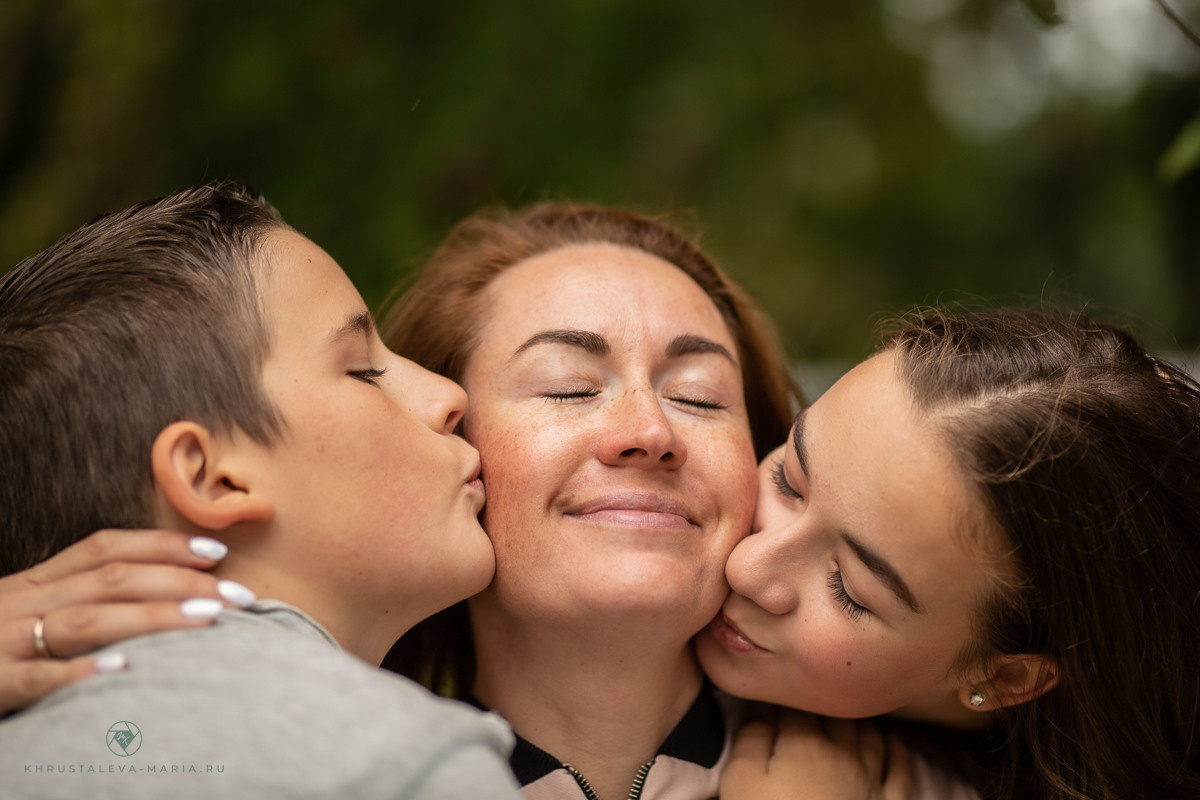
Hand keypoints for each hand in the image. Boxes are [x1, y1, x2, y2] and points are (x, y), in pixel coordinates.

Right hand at [0, 529, 251, 715]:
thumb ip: (80, 606)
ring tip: (205, 621)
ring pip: (85, 619)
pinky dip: (79, 671)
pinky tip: (125, 669)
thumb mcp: (25, 617)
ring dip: (152, 618)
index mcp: (34, 583)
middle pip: (111, 579)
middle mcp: (21, 602)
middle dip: (181, 581)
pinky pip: (36, 677)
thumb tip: (163, 601)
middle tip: (239, 596)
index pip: (106, 549)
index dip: (163, 544)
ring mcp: (2, 640)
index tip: (217, 550)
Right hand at [721, 709, 913, 799]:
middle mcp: (843, 751)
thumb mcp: (741, 782)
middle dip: (822, 702)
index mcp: (804, 742)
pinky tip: (893, 739)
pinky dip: (898, 749)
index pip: (795, 703)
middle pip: (837, 711)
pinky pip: (901, 768)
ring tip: (845, 713)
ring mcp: (870, 778)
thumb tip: (758, 707)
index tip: (776, 697)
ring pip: (870, 731)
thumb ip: (749, 739)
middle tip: (808, 704)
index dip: (784, 696)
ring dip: (857, 718)